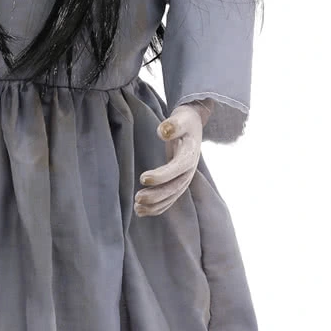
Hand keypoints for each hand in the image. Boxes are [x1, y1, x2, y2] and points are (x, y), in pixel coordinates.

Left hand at [134, 102, 208, 216]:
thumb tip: (163, 131)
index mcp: (190, 154)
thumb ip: (173, 124)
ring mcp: (184, 178)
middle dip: (157, 195)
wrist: (193, 126)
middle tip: (138, 198)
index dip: (162, 175)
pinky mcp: (178, 183)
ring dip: (155, 205)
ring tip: (137, 209)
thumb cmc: (184, 122)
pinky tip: (141, 212)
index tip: (143, 178)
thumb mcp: (181, 118)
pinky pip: (169, 199)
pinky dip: (157, 207)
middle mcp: (189, 170)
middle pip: (175, 187)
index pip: (177, 167)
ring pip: (171, 196)